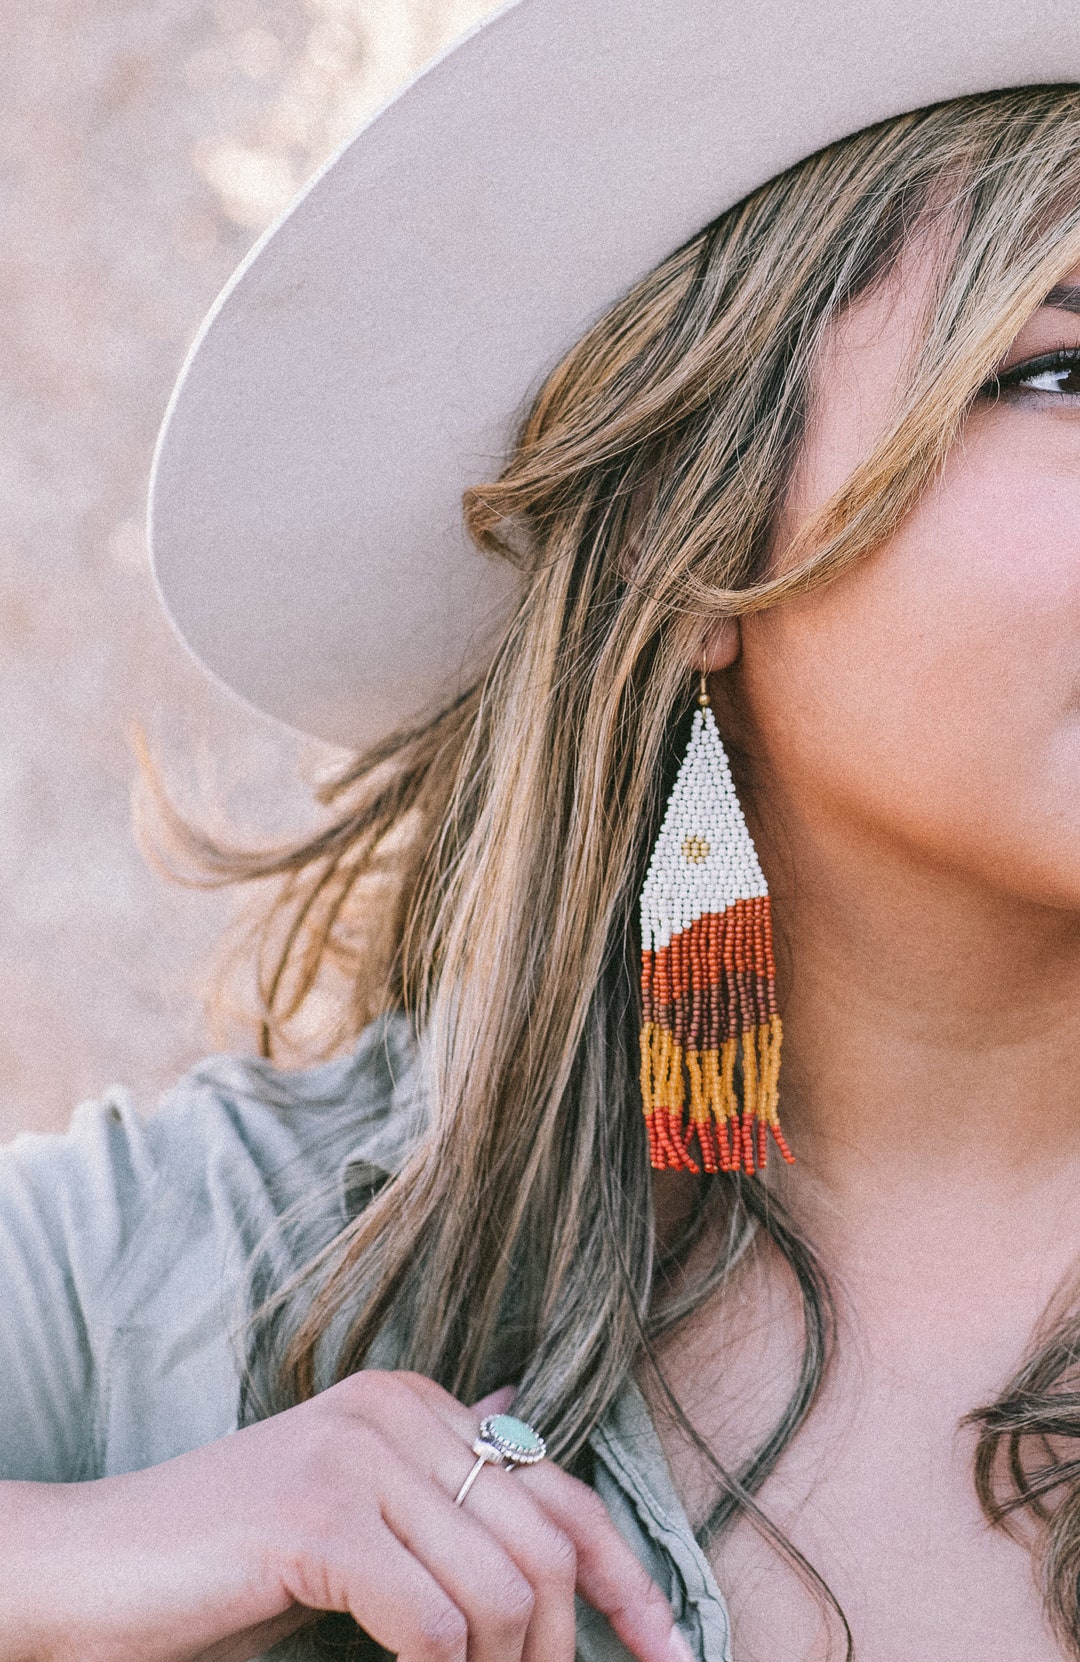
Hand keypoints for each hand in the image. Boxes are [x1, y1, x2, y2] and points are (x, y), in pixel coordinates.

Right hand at [10, 1370, 693, 1661]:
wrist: (95, 1569)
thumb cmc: (228, 1562)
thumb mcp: (355, 1518)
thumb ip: (437, 1487)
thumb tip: (512, 1423)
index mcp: (413, 1402)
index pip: (559, 1492)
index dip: (627, 1579)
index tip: (670, 1650)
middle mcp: (396, 1409)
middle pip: (543, 1546)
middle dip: (562, 1648)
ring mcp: (357, 1456)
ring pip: (500, 1593)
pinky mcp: (317, 1518)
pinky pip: (434, 1625)